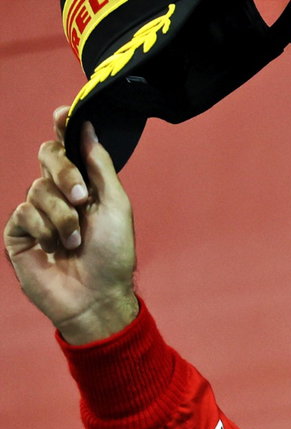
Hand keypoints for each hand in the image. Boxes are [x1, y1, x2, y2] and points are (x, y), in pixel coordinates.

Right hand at [6, 108, 138, 344]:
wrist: (97, 296)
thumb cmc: (113, 256)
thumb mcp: (116, 206)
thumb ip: (100, 166)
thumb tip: (88, 127)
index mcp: (85, 185)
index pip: (69, 147)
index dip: (63, 128)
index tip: (62, 114)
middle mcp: (59, 193)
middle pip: (48, 156)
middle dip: (65, 173)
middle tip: (81, 197)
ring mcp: (37, 212)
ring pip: (38, 187)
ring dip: (61, 215)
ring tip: (76, 241)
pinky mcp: (19, 231)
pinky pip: (24, 212)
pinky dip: (44, 229)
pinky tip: (55, 247)